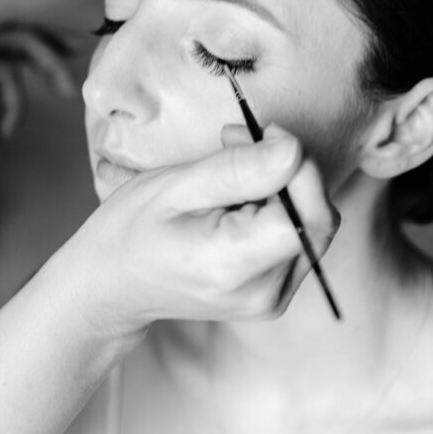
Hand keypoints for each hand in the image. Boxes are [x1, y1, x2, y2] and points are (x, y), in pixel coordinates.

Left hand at [0, 20, 81, 164]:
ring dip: (46, 41)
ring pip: (12, 31)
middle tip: (70, 91)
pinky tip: (42, 53)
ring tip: (77, 49)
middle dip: (49, 60)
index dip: (14, 107)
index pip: (5, 72)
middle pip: (17, 38)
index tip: (4, 139)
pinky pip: (2, 38)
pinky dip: (29, 43)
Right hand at [54, 124, 339, 335]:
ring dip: (285, 186)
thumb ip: (236, 170)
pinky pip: (300, 240)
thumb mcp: (174, 186)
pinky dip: (280, 209)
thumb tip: (294, 151)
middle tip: (239, 140)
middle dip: (291, 169)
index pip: (306, 214)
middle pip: (319, 219)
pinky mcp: (275, 295)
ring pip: (314, 226)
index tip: (260, 134)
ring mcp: (272, 299)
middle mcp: (263, 292)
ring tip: (231, 169)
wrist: (113, 285)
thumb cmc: (133, 230)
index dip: (297, 166)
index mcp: (233, 266)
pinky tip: (241, 198)